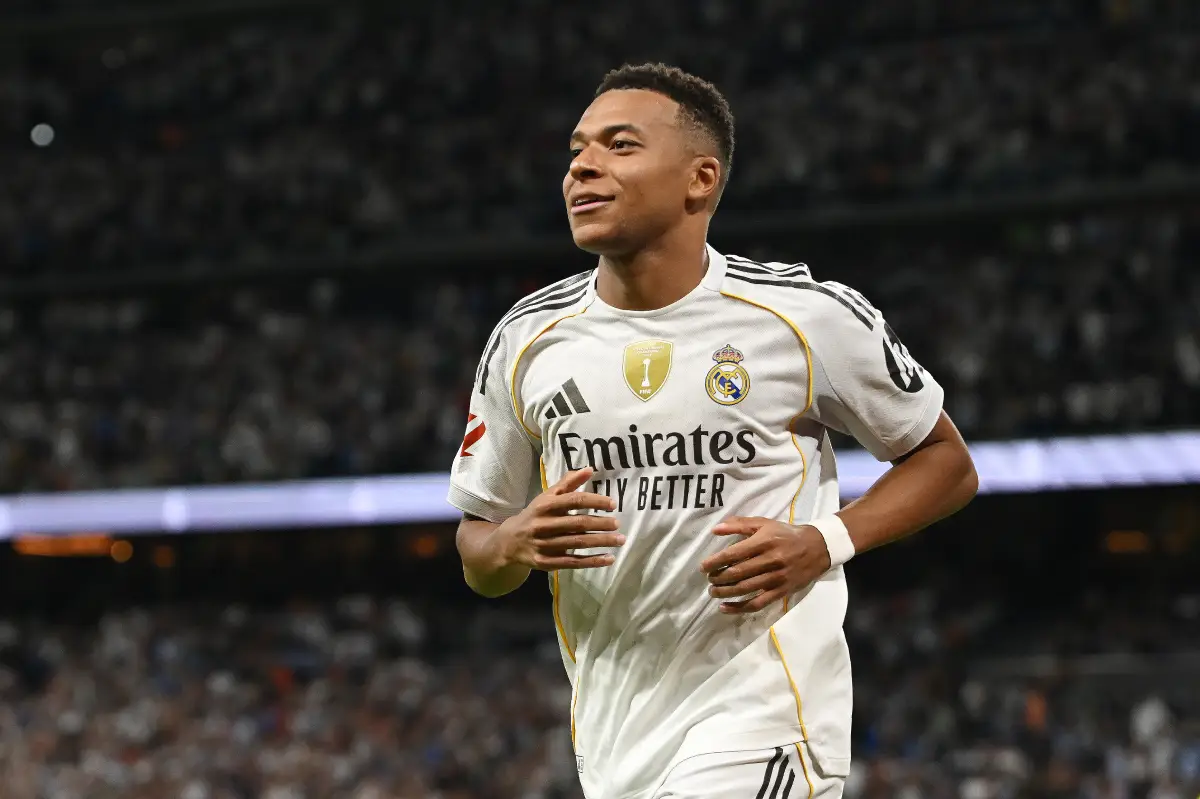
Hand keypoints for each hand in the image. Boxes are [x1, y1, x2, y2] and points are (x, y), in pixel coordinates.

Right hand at [495, 467, 623, 570]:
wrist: (509, 542)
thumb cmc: (535, 515)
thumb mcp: (547, 497)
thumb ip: (568, 483)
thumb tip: (590, 469)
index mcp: (545, 505)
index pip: (574, 500)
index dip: (595, 501)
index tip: (613, 504)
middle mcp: (543, 524)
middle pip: (577, 524)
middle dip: (601, 524)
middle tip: (618, 524)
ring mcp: (544, 545)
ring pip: (578, 543)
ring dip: (601, 542)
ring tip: (620, 540)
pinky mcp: (547, 562)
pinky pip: (573, 562)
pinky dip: (592, 561)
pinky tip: (609, 558)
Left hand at [699, 516, 832, 613]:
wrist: (817, 548)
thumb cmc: (786, 534)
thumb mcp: (764, 524)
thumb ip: (739, 525)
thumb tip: (715, 530)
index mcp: (764, 542)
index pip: (733, 554)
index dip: (715, 562)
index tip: (703, 567)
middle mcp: (770, 560)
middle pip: (737, 573)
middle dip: (718, 578)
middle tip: (709, 579)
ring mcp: (776, 578)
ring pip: (745, 589)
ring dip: (725, 593)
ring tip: (713, 592)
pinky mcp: (781, 592)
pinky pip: (757, 604)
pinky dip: (739, 608)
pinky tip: (725, 608)